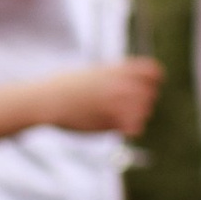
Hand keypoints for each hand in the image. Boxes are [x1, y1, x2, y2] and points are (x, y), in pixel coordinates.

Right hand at [46, 56, 162, 138]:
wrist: (47, 100)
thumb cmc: (65, 86)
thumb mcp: (94, 72)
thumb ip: (115, 76)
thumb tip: (130, 80)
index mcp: (117, 70)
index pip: (153, 72)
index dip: (152, 81)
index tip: (145, 88)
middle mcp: (120, 85)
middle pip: (151, 94)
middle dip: (144, 101)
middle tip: (131, 107)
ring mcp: (116, 103)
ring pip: (145, 111)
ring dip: (138, 116)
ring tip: (123, 119)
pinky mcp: (110, 121)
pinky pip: (135, 127)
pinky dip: (132, 129)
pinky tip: (121, 130)